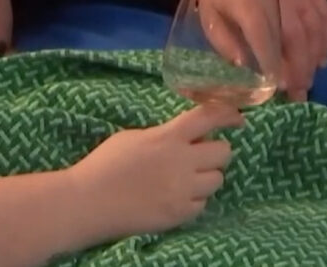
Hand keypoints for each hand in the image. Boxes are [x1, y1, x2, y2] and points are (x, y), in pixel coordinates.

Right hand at [69, 105, 242, 238]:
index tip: (236, 118)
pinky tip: (173, 197)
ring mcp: (184, 189)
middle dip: (214, 152)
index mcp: (167, 137)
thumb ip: (161, 136)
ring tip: (184, 180)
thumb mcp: (132, 138)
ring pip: (217, 179)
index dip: (228, 114)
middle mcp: (182, 161)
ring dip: (205, 177)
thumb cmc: (104, 164)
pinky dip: (192, 199)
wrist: (90, 201)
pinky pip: (203, 203)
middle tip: (199, 156)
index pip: (208, 117)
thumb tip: (184, 137)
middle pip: (223, 152)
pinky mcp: (182, 213)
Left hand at [187, 0, 326, 100]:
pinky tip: (320, 59)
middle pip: (295, 37)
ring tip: (307, 81)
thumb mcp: (208, 15)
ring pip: (314, 29)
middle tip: (297, 94)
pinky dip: (326, 40)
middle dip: (298, 68)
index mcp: (247, 3)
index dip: (274, 63)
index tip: (277, 87)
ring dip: (313, 58)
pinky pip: (325, 16)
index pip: (265, 37)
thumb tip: (243, 67)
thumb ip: (223, 41)